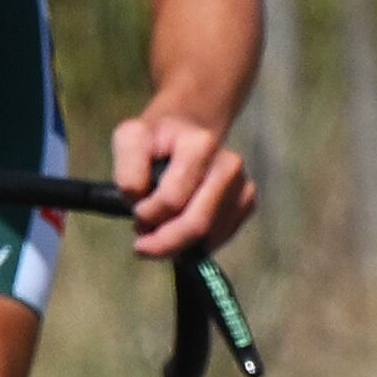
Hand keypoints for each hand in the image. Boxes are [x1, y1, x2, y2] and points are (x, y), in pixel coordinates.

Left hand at [109, 107, 253, 258]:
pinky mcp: (248, 203)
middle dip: (165, 242)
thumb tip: (142, 203)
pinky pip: (219, 239)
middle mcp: (230, 164)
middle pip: (198, 224)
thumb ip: (128, 170)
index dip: (147, 214)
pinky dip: (195, 244)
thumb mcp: (130, 140)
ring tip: (161, 230)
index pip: (172, 200)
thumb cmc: (156, 140)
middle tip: (144, 243)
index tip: (135, 212)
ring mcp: (243, 185)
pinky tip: (181, 230)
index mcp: (200, 144)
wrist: (188, 132)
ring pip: (209, 237)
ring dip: (179, 244)